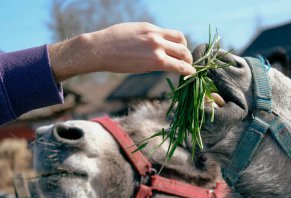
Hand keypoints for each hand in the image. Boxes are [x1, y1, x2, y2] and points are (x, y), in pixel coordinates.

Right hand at [48, 22, 195, 81]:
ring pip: (182, 55)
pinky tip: (189, 74)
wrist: (100, 49)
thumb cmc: (112, 42)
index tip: (182, 52)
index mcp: (152, 29)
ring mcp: (156, 48)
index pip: (176, 35)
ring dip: (188, 63)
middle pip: (182, 45)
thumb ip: (148, 38)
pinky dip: (186, 70)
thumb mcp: (133, 32)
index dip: (183, 45)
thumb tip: (156, 47)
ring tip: (189, 69)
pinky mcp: (153, 62)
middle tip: (188, 62)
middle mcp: (157, 37)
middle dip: (188, 55)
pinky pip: (176, 66)